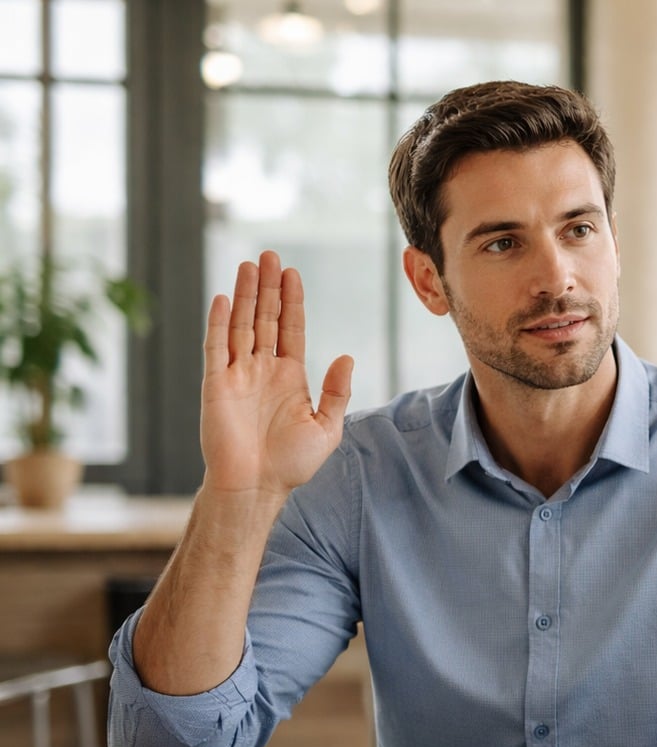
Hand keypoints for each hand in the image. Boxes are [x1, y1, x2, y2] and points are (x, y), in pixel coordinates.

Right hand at [201, 251, 352, 499]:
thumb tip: (346, 357)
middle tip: (270, 255)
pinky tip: (225, 298)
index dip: (291, 301)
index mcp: (290, 377)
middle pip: (265, 319)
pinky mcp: (216, 385)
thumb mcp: (326, 428)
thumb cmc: (292, 464)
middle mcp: (262, 370)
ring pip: (241, 325)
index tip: (292, 273)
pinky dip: (220, 323)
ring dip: (246, 295)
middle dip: (268, 288)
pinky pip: (216, 348)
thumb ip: (336, 392)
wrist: (257, 486)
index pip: (290, 329)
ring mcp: (237, 375)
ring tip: (249, 265)